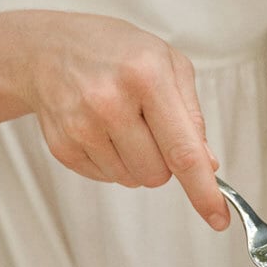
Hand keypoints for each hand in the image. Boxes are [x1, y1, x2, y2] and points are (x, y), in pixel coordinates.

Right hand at [3, 11, 227, 228]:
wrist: (48, 48)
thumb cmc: (116, 54)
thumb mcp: (167, 63)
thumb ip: (192, 115)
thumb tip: (208, 165)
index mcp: (146, 76)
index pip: (182, 150)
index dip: (203, 190)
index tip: (218, 218)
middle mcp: (110, 101)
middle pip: (157, 175)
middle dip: (162, 161)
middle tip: (147, 125)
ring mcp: (81, 125)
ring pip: (132, 180)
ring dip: (134, 161)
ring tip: (119, 122)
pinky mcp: (62, 145)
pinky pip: (105, 178)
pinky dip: (110, 161)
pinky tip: (99, 129)